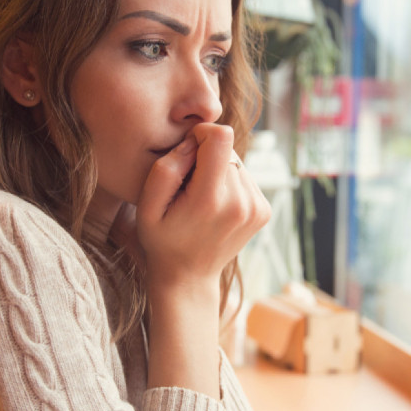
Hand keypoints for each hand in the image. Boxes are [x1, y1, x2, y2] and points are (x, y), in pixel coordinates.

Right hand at [136, 123, 270, 301]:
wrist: (189, 276)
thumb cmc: (162, 238)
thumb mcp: (147, 205)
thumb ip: (167, 167)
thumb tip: (194, 141)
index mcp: (210, 200)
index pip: (221, 137)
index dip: (201, 134)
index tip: (187, 153)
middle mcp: (241, 203)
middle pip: (228, 149)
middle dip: (207, 157)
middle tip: (189, 186)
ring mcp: (257, 208)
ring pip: (237, 162)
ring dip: (219, 171)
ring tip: (201, 198)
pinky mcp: (264, 210)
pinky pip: (246, 177)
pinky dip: (230, 183)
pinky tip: (215, 205)